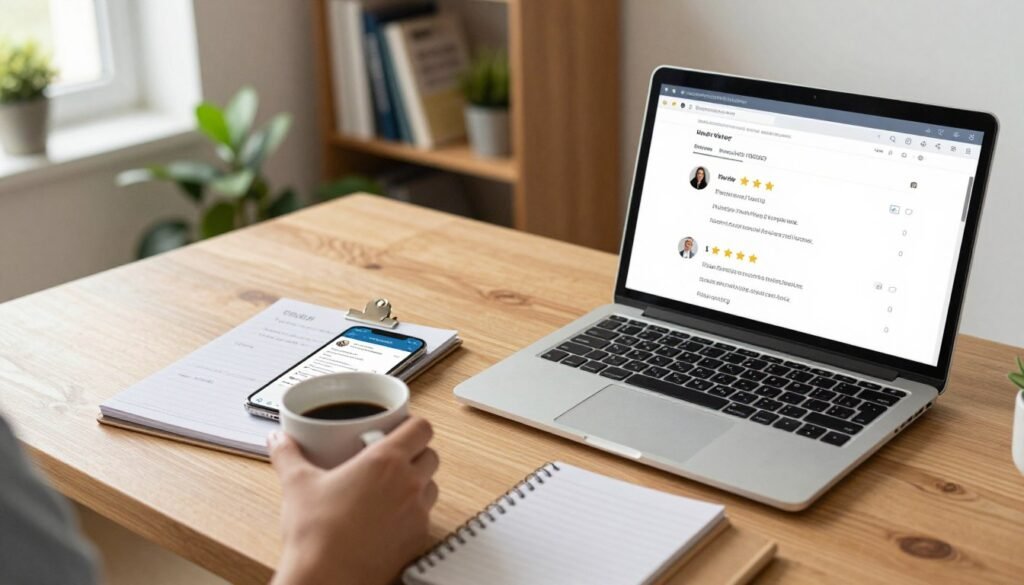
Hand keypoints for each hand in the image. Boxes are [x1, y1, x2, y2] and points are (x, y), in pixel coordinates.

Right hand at [268, 417, 438, 584]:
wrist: (326, 578)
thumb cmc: (316, 534)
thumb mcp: (297, 485)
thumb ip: (288, 455)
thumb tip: (278, 440)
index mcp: (385, 461)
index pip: (421, 428)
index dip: (412, 425)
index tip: (399, 429)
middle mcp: (409, 484)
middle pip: (431, 455)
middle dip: (416, 454)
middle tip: (392, 460)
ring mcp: (418, 514)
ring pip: (432, 487)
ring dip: (418, 483)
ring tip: (391, 489)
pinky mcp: (418, 540)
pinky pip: (426, 518)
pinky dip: (414, 514)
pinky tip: (390, 519)